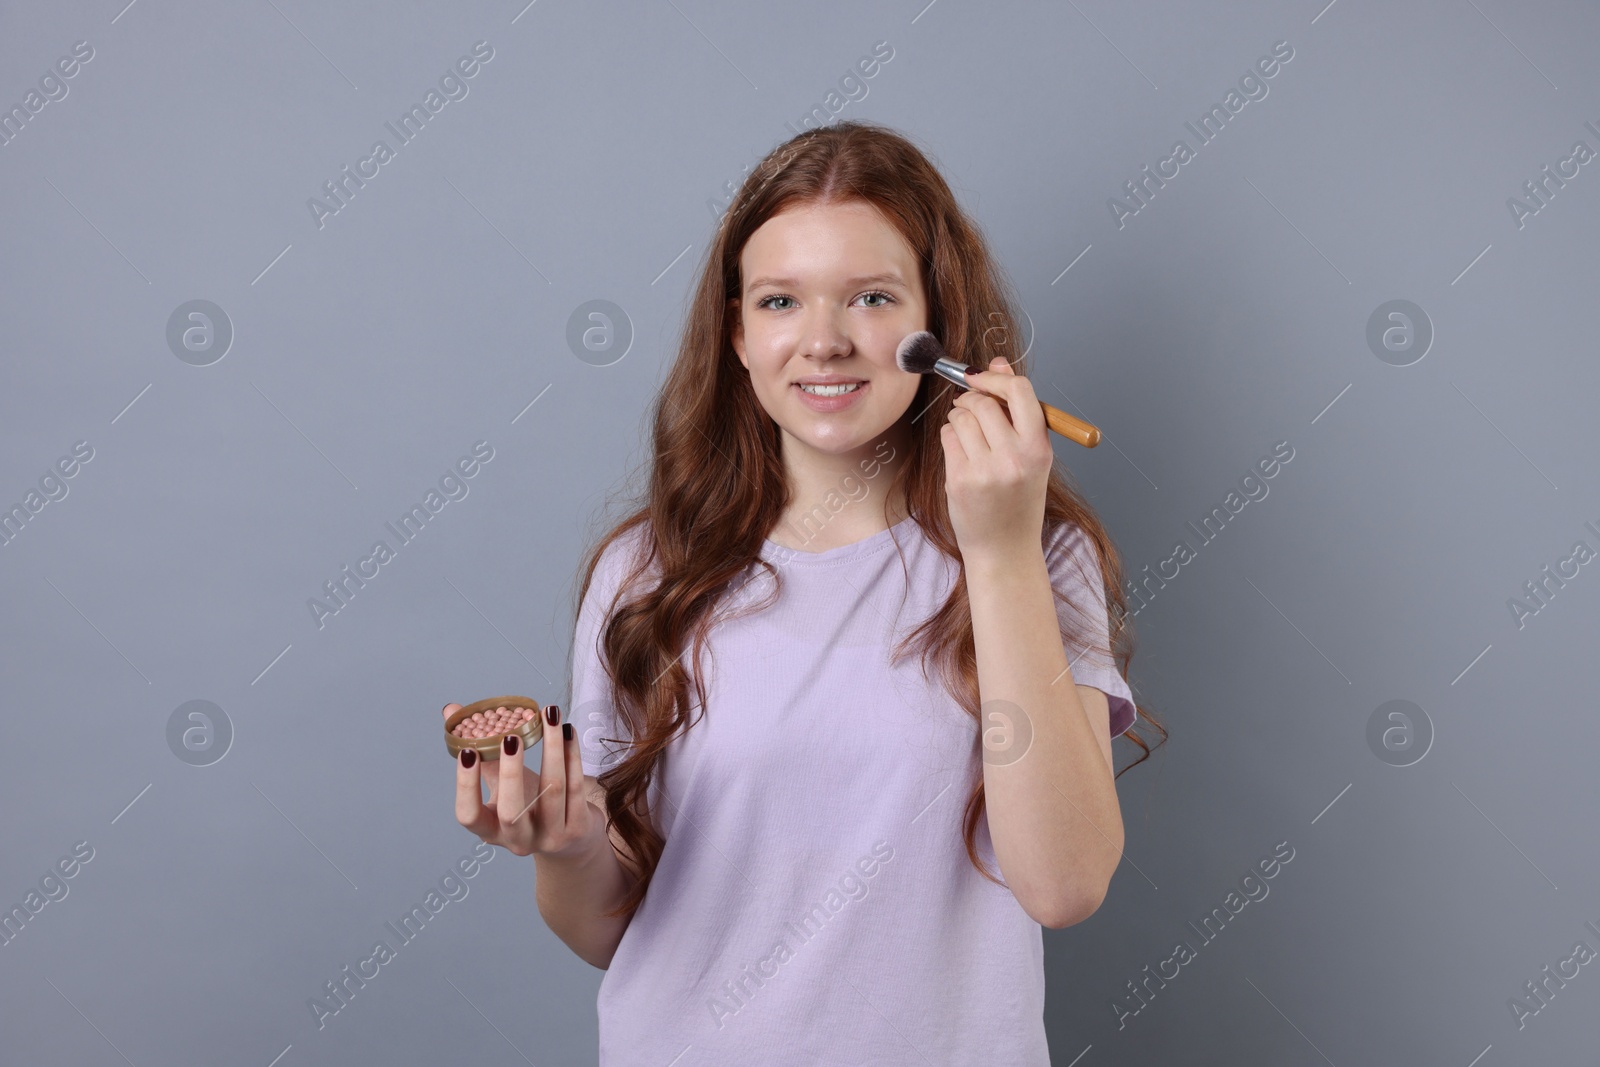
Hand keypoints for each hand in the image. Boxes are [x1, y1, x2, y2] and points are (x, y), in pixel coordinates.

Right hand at [445, 703, 607, 860]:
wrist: (573, 839)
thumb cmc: (530, 805)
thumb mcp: (502, 786)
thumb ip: (482, 753)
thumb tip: (451, 711)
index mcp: (491, 831)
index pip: (468, 815)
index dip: (466, 785)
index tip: (468, 750)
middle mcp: (519, 840)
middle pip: (511, 812)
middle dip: (511, 771)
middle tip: (511, 736)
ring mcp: (550, 837)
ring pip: (552, 790)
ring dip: (551, 748)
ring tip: (549, 715)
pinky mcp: (578, 829)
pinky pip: (576, 787)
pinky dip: (571, 754)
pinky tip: (568, 731)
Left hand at [940, 356, 1053, 561]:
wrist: (1005, 549)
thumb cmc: (1019, 499)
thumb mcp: (1030, 455)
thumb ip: (1016, 410)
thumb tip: (998, 362)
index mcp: (1039, 448)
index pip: (1020, 391)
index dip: (995, 377)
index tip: (979, 376)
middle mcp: (1015, 457)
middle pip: (983, 403)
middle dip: (971, 399)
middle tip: (970, 408)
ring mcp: (986, 470)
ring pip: (961, 417)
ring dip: (958, 418)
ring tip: (968, 435)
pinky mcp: (960, 480)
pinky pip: (947, 437)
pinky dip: (950, 437)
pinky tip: (961, 453)